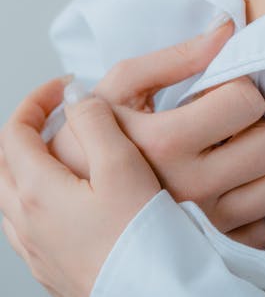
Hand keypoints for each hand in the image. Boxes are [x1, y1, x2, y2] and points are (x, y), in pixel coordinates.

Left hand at [0, 76, 160, 296]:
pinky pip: (24, 222)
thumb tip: (76, 99)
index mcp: (36, 191)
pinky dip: (35, 194)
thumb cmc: (138, 237)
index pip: (15, 132)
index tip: (63, 87)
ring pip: (10, 194)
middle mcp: (25, 223)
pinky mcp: (50, 267)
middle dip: (26, 128)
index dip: (36, 101)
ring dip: (27, 162)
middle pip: (5, 162)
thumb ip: (95, 122)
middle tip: (55, 111)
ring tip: (61, 148)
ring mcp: (35, 249)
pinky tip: (67, 194)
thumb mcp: (122, 164)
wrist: (152, 294)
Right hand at [50, 19, 264, 249]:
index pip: (244, 101)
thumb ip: (177, 55)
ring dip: (256, 168)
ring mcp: (204, 226)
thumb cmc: (98, 137)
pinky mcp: (215, 252)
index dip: (237, 88)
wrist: (70, 201)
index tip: (218, 94)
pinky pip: (263, 225)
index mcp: (166, 141)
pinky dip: (250, 205)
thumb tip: (226, 28)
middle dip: (254, 127)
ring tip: (225, 157)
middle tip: (228, 125)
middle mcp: (189, 187)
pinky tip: (223, 190)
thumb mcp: (123, 85)